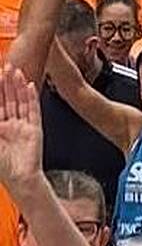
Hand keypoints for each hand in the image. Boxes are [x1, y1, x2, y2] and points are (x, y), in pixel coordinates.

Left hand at [0, 67, 42, 188]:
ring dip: (16, 86)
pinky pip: (32, 109)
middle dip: (4, 83)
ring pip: (18, 101)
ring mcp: (22, 126)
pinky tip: (28, 85)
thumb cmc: (2, 165)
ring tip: (15, 70)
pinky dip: (30, 97)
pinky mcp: (34, 129)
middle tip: (4, 67)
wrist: (20, 178)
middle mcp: (9, 126)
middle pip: (6, 100)